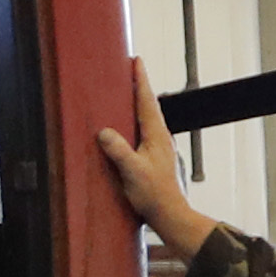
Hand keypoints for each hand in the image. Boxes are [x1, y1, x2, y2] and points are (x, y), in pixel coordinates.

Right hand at [92, 64, 213, 255]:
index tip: (136, 61)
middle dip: (139, 87)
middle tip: (130, 70)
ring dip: (137, 104)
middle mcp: (161, 138)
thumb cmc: (155, 195)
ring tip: (126, 93)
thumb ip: (119, 151)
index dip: (141, 80)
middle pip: (148, 105)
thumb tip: (104, 133)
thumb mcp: (133, 171)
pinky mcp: (155, 158)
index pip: (147, 101)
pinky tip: (127, 128)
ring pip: (147, 119)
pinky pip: (143, 132)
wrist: (170, 214)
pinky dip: (135, 122)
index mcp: (156, 136)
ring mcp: (159, 148)